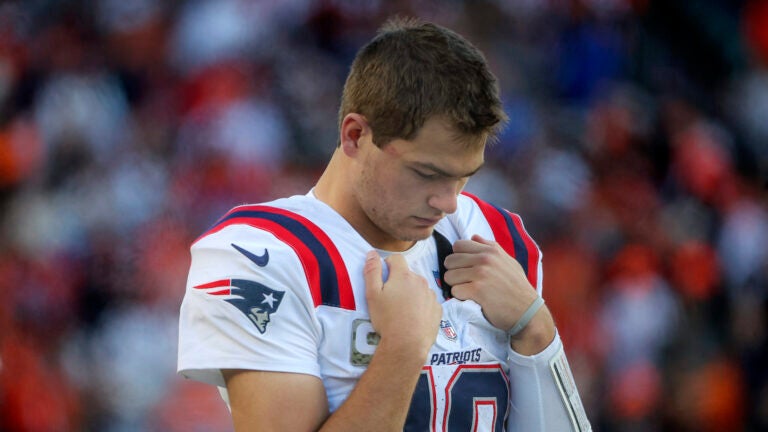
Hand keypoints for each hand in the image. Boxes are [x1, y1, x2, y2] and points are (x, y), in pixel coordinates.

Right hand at [363, 251, 441, 357]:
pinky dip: (421, 306)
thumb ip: (372, 271)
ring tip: (402, 311)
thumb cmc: (387, 319)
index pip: (396, 259)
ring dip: (411, 293)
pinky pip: (428, 301)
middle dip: (399, 281)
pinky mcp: (438, 309)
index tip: (383, 280)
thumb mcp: (372, 295)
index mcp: (404, 276)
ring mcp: (431, 295)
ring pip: (419, 288)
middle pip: (408, 274)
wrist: (407, 344)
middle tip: (390, 300)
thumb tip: (372, 253)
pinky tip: (414, 318)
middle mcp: (421, 281)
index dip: (387, 266)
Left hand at [444, 234, 554, 353]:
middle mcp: (485, 259)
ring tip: (468, 290)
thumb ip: (490, 247)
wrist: (527, 311)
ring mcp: (481, 274)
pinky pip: (454, 291)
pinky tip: (471, 299)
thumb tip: (473, 236)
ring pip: (449, 276)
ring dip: (456, 285)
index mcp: (491, 250)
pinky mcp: (477, 290)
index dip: (458, 257)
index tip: (465, 268)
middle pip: (450, 260)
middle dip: (454, 272)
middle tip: (465, 282)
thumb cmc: (517, 287)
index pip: (458, 245)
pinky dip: (460, 297)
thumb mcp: (508, 261)